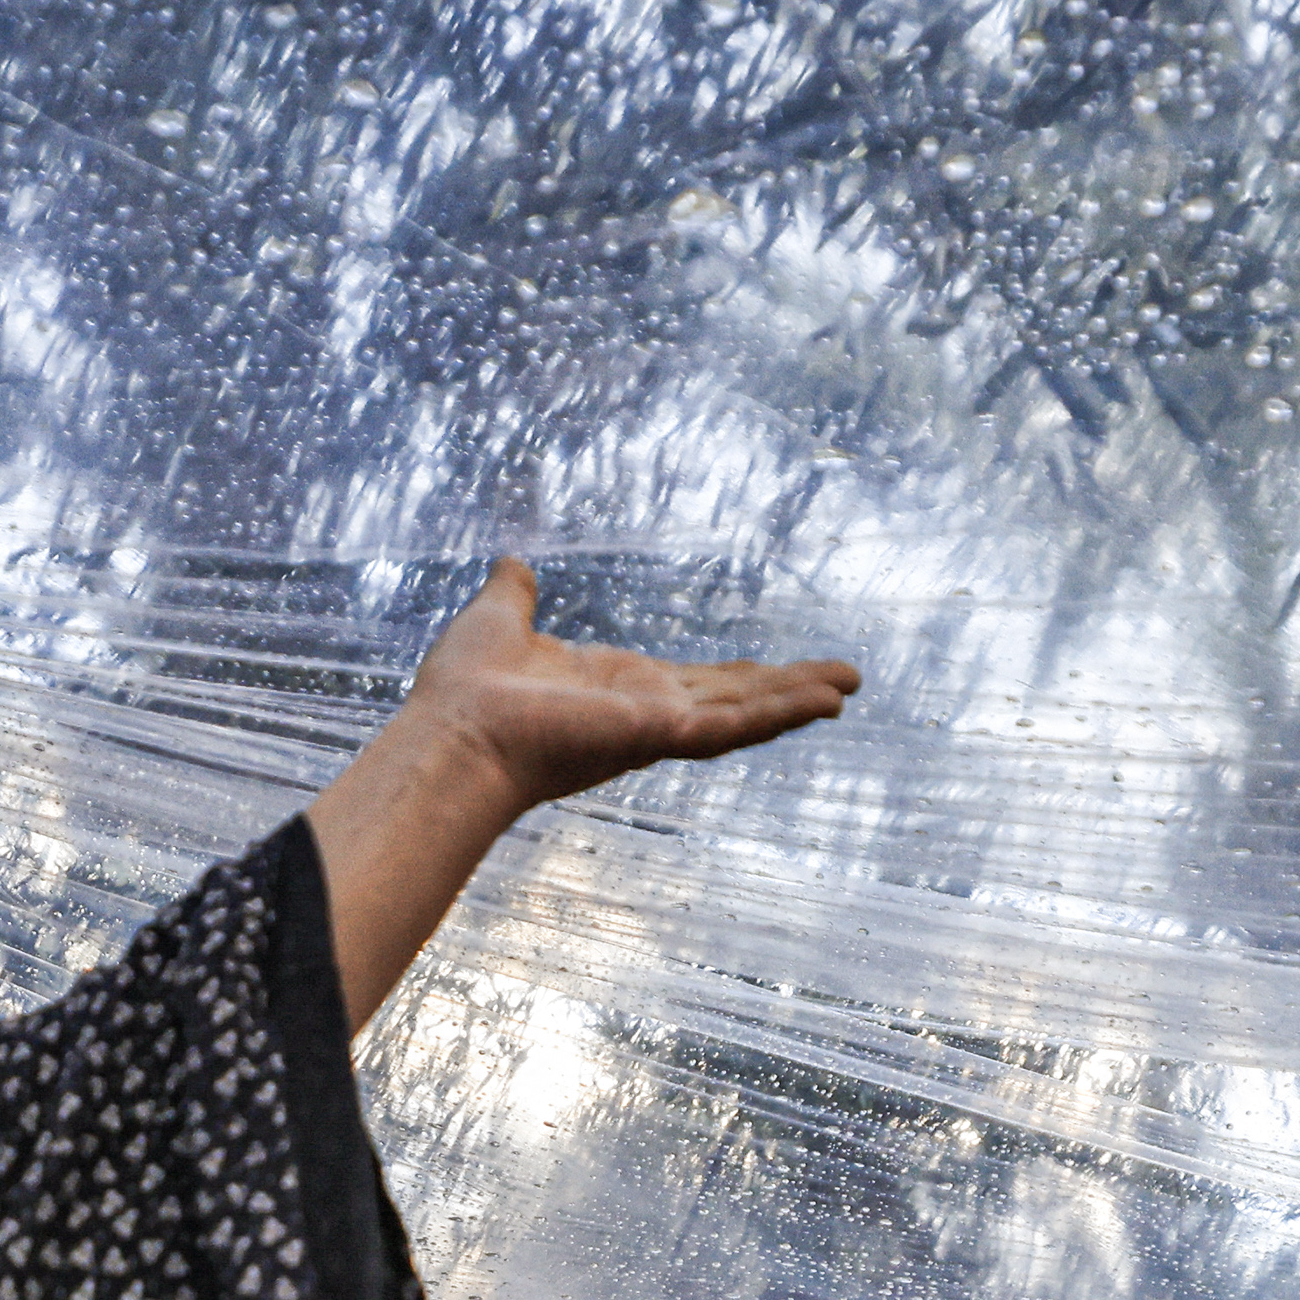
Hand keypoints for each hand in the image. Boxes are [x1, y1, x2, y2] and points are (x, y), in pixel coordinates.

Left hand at [303, 557, 857, 1026]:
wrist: (451, 734)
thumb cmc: (465, 690)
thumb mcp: (498, 619)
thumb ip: (513, 595)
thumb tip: (512, 564)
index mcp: (619, 689)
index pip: (694, 682)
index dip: (737, 676)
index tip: (771, 667)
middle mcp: (646, 712)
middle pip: (737, 698)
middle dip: (790, 690)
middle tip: (844, 683)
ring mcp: (656, 727)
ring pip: (746, 712)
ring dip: (799, 701)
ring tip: (849, 689)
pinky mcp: (658, 735)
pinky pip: (734, 725)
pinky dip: (780, 715)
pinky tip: (824, 703)